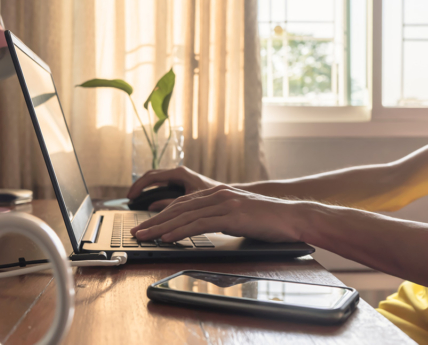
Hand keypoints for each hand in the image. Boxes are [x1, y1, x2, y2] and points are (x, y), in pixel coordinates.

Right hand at [127, 166, 221, 210]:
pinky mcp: (180, 184)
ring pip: (156, 181)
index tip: (130, 196)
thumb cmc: (216, 196)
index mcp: (179, 173)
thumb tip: (152, 206)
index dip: (139, 187)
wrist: (229, 195)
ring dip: (144, 189)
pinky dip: (152, 192)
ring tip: (134, 200)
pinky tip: (147, 202)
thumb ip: (171, 204)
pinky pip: (162, 186)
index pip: (152, 177)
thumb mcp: (191, 201)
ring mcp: (178, 178)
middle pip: (151, 177)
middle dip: (139, 188)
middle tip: (128, 199)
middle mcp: (178, 173)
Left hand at [130, 185, 305, 242]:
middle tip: (137, 232)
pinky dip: (179, 231)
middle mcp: (218, 194)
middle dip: (154, 221)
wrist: (293, 217)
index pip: (183, 204)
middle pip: (178, 208)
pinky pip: (199, 224)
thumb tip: (201, 228)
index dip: (162, 214)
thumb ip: (219, 217)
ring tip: (144, 237)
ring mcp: (224, 203)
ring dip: (160, 228)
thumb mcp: (239, 214)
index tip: (148, 225)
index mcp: (218, 193)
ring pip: (184, 215)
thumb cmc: (268, 220)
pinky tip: (167, 238)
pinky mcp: (231, 215)